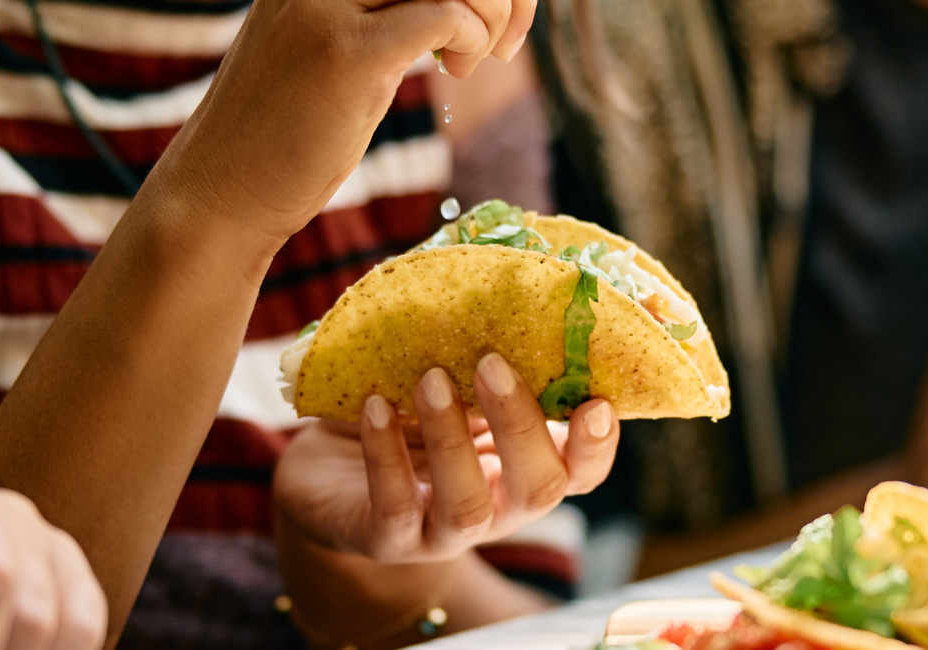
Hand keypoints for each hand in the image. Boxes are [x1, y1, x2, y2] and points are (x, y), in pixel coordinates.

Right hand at [150, 0, 534, 240]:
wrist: (221, 193)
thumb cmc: (283, 131)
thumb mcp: (329, 47)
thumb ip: (379, 12)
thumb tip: (463, 2)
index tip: (491, 15)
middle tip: (504, 40)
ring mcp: (327, 7)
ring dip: (492, 10)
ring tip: (475, 59)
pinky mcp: (349, 55)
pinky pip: (445, 16)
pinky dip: (473, 37)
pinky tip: (458, 68)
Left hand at [275, 353, 618, 562]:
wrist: (330, 468)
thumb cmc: (405, 413)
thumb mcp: (451, 382)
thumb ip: (484, 352)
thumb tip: (503, 269)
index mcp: (522, 468)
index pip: (580, 472)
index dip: (598, 446)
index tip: (597, 401)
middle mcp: (496, 508)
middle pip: (539, 490)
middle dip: (521, 426)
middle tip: (491, 363)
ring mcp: (442, 532)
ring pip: (467, 507)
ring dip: (452, 439)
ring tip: (429, 379)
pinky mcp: (386, 540)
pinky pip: (394, 508)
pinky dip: (385, 453)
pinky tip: (373, 406)